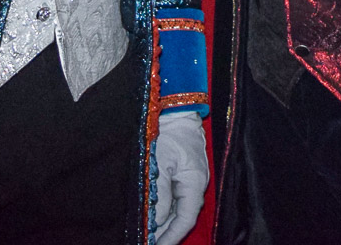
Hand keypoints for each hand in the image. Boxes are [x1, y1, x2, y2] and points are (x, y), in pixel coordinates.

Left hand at [153, 109, 208, 244]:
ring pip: (176, 210)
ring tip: (146, 235)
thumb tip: (157, 219)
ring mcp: (188, 181)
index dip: (172, 237)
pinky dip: (162, 210)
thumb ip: (160, 192)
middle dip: (164, 233)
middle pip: (180, 218)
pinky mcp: (181, 176)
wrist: (175, 110)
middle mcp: (194, 186)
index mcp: (195, 184)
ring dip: (162, 223)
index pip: (186, 220)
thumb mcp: (161, 162)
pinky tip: (150, 217)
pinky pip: (173, 199)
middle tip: (146, 243)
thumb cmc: (169, 132)